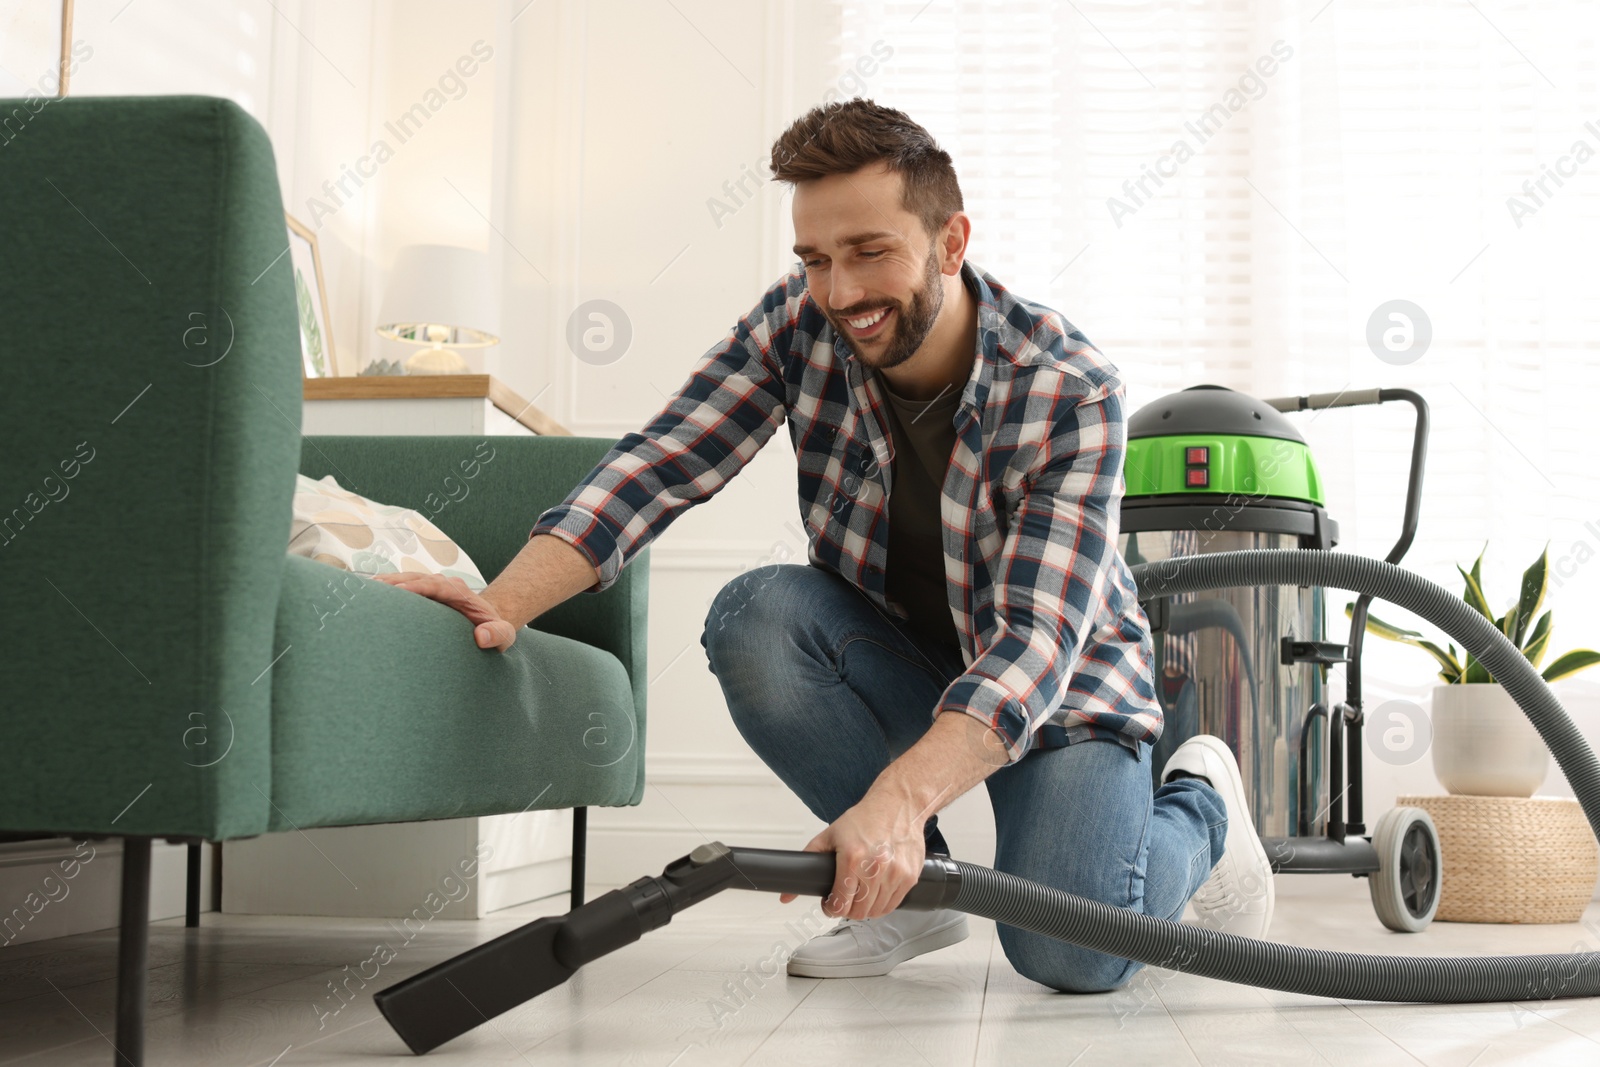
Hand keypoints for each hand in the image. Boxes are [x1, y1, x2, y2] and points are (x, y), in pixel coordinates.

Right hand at [368, 571, 518, 651]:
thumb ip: (497, 635)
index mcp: (461, 593)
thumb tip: (481, 636)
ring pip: (406, 580)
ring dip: (386, 584)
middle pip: (416, 578)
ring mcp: (432, 588)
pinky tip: (366, 595)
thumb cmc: (496, 632)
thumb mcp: (504, 636)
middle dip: (394, 583)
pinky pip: (402, 588)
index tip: (400, 592)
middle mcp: (444, 585)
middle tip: (371, 590)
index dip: (418, 587)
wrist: (491, 623)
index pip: (436, 586)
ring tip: (362, 591)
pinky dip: (386, 590)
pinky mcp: (423, 595)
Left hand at [778, 789, 927, 919]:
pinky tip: (876, 892)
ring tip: (860, 895)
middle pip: (858, 912)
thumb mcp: (830, 835)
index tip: (830, 904)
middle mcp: (875, 868)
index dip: (831, 909)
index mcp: (852, 858)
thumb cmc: (864, 819)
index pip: (840, 904)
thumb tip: (786, 895)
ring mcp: (895, 874)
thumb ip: (807, 861)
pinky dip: (882, 904)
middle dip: (847, 910)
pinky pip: (893, 904)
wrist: (898, 806)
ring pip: (876, 911)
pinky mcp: (910, 877)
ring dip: (865, 909)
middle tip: (844, 899)